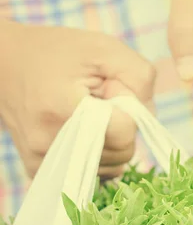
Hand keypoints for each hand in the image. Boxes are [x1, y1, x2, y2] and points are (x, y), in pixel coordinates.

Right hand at [0, 20, 155, 178]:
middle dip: (122, 127)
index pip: (125, 132)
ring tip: (88, 116)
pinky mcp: (40, 171)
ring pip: (111, 169)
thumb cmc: (58, 52)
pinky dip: (98, 158)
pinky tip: (84, 134)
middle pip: (122, 153)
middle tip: (100, 102)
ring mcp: (43, 161)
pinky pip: (92, 177)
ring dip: (111, 143)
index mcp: (64, 109)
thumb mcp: (103, 48)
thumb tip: (146, 115)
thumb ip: (138, 76)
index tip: (111, 91)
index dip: (129, 109)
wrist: (4, 64)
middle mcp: (50, 143)